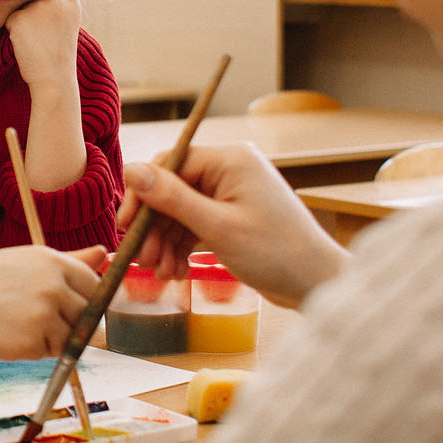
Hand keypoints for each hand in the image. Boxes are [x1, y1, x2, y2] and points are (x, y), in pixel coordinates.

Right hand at [0, 245, 99, 357]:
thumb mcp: (27, 261)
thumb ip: (70, 261)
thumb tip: (104, 254)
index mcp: (53, 262)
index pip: (97, 288)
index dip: (87, 302)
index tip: (70, 308)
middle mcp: (52, 286)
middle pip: (89, 317)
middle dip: (72, 324)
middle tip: (38, 320)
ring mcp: (42, 315)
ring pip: (71, 339)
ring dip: (52, 340)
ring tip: (19, 325)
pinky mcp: (29, 343)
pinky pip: (48, 354)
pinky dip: (33, 351)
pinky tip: (8, 335)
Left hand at [5, 0, 81, 97]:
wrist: (54, 79)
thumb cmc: (58, 51)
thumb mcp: (66, 20)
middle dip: (33, 5)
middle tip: (44, 32)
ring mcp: (37, 8)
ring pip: (20, 5)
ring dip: (23, 18)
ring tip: (37, 39)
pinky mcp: (19, 18)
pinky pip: (10, 18)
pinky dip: (14, 30)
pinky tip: (27, 43)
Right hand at [116, 144, 345, 306]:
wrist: (316, 283)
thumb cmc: (276, 253)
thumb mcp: (217, 227)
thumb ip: (172, 198)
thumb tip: (131, 169)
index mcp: (230, 160)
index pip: (169, 165)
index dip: (143, 195)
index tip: (126, 227)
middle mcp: (230, 170)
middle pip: (173, 190)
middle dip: (155, 227)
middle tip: (144, 261)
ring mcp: (233, 193)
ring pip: (182, 211)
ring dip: (167, 242)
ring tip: (162, 273)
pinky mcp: (234, 216)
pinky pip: (197, 224)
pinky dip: (183, 246)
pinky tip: (176, 271)